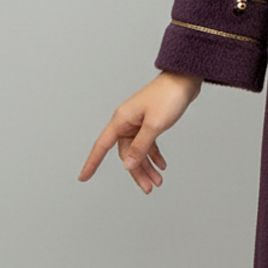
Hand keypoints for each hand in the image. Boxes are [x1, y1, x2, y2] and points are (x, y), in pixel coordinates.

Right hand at [78, 71, 201, 194]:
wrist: (185, 79)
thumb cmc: (168, 96)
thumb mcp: (155, 125)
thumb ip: (141, 146)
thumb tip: (127, 164)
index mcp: (121, 120)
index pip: (102, 146)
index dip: (92, 163)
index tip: (83, 177)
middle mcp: (127, 122)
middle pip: (126, 153)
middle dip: (137, 171)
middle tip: (149, 188)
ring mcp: (139, 122)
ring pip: (138, 151)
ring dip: (147, 166)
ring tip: (157, 181)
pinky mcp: (150, 122)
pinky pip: (148, 143)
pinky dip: (154, 154)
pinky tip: (161, 165)